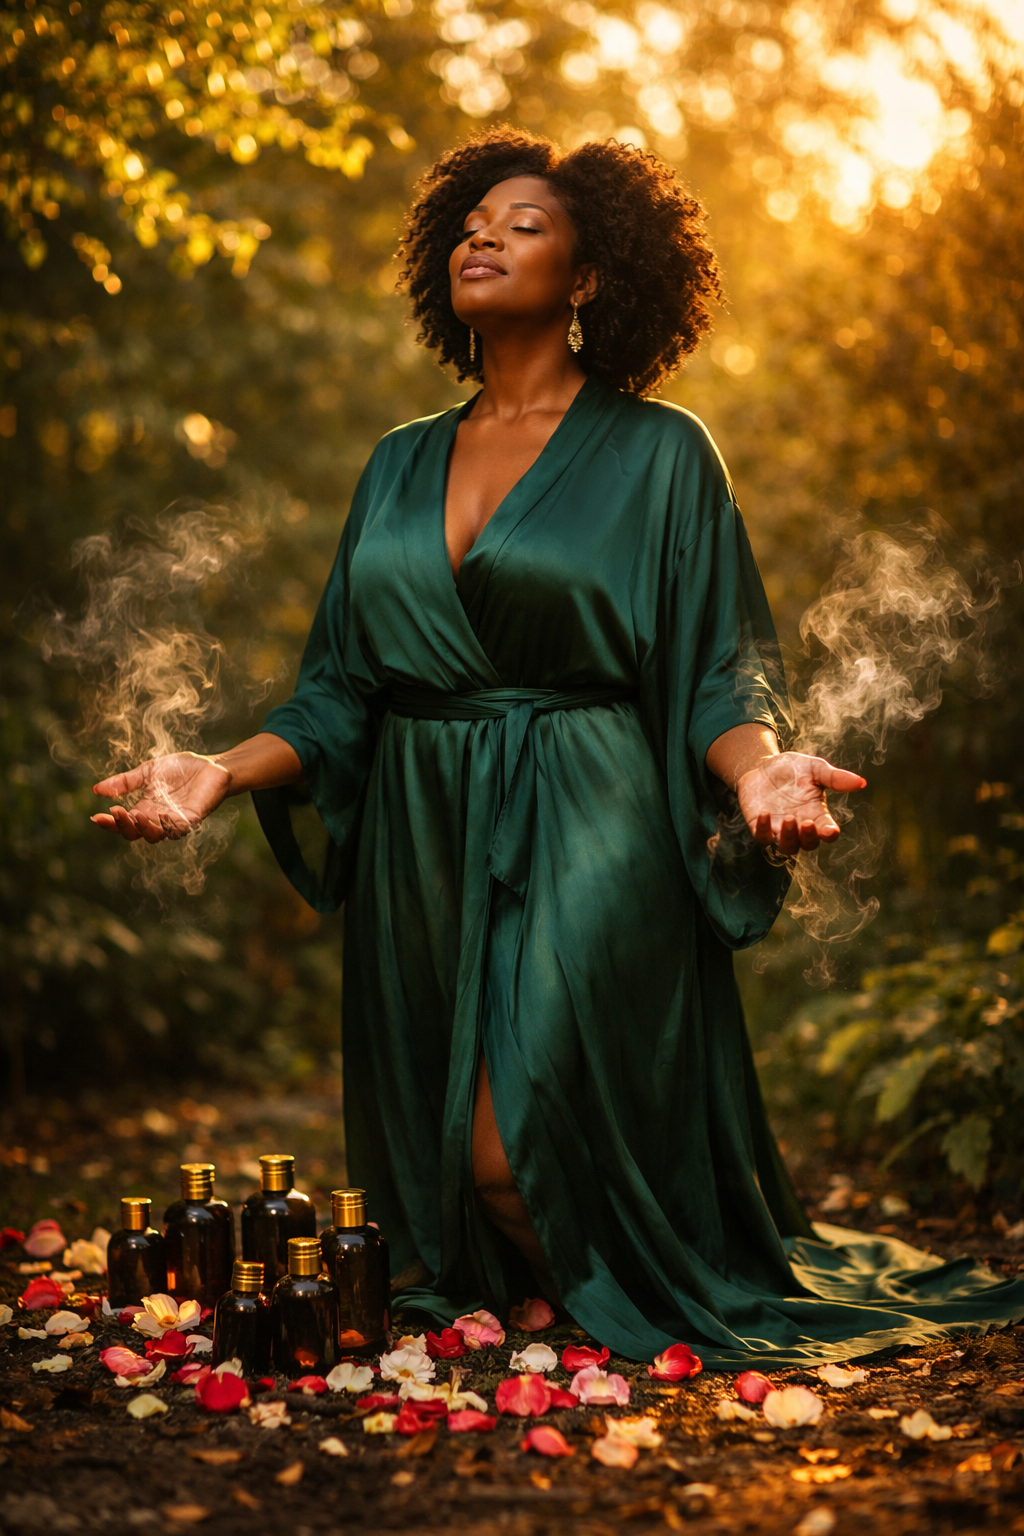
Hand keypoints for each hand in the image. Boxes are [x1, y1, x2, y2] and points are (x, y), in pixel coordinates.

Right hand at [91, 752, 230, 842]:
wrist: (212, 765)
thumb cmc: (181, 769)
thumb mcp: (147, 772)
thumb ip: (125, 782)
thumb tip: (96, 789)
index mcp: (145, 809)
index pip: (124, 822)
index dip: (110, 823)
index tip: (96, 817)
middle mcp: (158, 819)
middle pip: (135, 833)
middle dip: (123, 826)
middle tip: (115, 813)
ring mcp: (175, 821)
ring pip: (155, 835)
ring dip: (143, 828)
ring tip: (135, 815)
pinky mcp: (192, 819)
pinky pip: (178, 829)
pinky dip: (167, 825)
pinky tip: (159, 816)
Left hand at [736, 752, 865, 854]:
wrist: (762, 764)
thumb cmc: (793, 769)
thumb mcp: (815, 768)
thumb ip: (835, 777)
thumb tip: (861, 782)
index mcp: (817, 814)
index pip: (828, 832)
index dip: (829, 834)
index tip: (830, 830)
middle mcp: (800, 826)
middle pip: (809, 844)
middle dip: (808, 837)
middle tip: (806, 823)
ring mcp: (779, 829)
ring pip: (787, 847)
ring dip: (788, 838)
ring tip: (788, 819)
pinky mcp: (760, 826)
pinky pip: (763, 837)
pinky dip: (764, 829)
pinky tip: (765, 814)